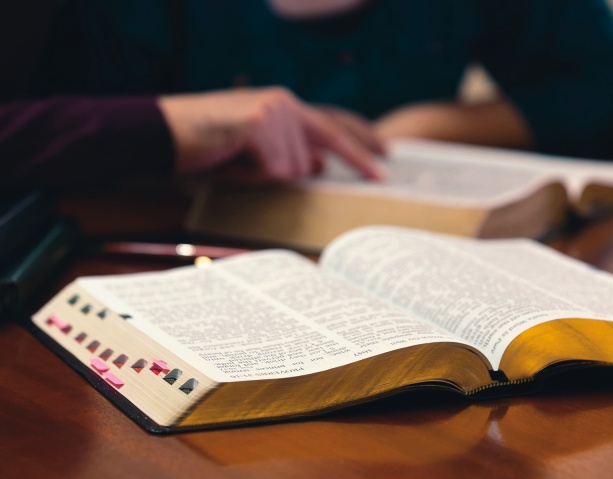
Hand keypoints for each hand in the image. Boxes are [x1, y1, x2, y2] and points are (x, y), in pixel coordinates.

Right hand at [158, 87, 384, 182]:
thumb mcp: (256, 152)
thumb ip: (290, 154)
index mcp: (285, 105)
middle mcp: (284, 102)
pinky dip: (249, 175)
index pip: (333, 126)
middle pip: (311, 158)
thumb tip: (320, 165)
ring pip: (290, 169)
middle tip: (282, 164)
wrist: (162, 133)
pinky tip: (229, 159)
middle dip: (287, 171)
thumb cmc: (208, 145)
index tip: (385, 161)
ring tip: (233, 159)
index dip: (360, 147)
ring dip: (261, 175)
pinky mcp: (258, 124)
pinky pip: (271, 170)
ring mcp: (273, 111)